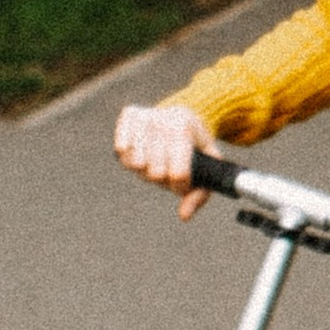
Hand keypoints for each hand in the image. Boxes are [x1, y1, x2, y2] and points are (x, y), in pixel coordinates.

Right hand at [113, 100, 219, 219]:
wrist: (184, 115)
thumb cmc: (196, 146)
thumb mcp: (208, 167)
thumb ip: (200, 194)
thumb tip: (184, 215)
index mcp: (184, 128)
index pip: (177, 174)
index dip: (180, 186)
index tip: (183, 180)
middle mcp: (162, 120)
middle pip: (155, 173)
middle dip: (163, 178)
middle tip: (170, 167)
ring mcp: (145, 116)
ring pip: (136, 164)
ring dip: (145, 168)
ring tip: (156, 158)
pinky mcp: (129, 114)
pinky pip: (121, 150)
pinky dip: (130, 157)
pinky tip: (141, 151)